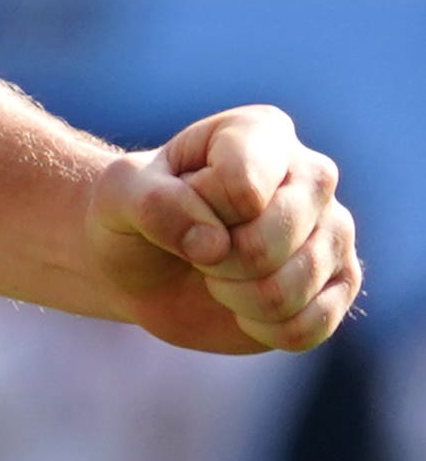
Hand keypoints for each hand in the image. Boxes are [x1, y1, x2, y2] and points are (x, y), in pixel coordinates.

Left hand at [89, 105, 359, 353]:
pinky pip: (307, 327)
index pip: (242, 188)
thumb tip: (214, 246)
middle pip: (269, 243)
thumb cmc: (135, 212)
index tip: (178, 200)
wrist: (145, 262)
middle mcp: (314, 176)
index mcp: (261, 133)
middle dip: (213, 261)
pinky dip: (259, 327)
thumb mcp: (118, 193)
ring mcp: (336, 231)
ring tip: (217, 272)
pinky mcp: (341, 285)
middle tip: (196, 248)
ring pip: (289, 290)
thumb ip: (153, 204)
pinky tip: (243, 304)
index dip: (197, 212)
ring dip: (233, 296)